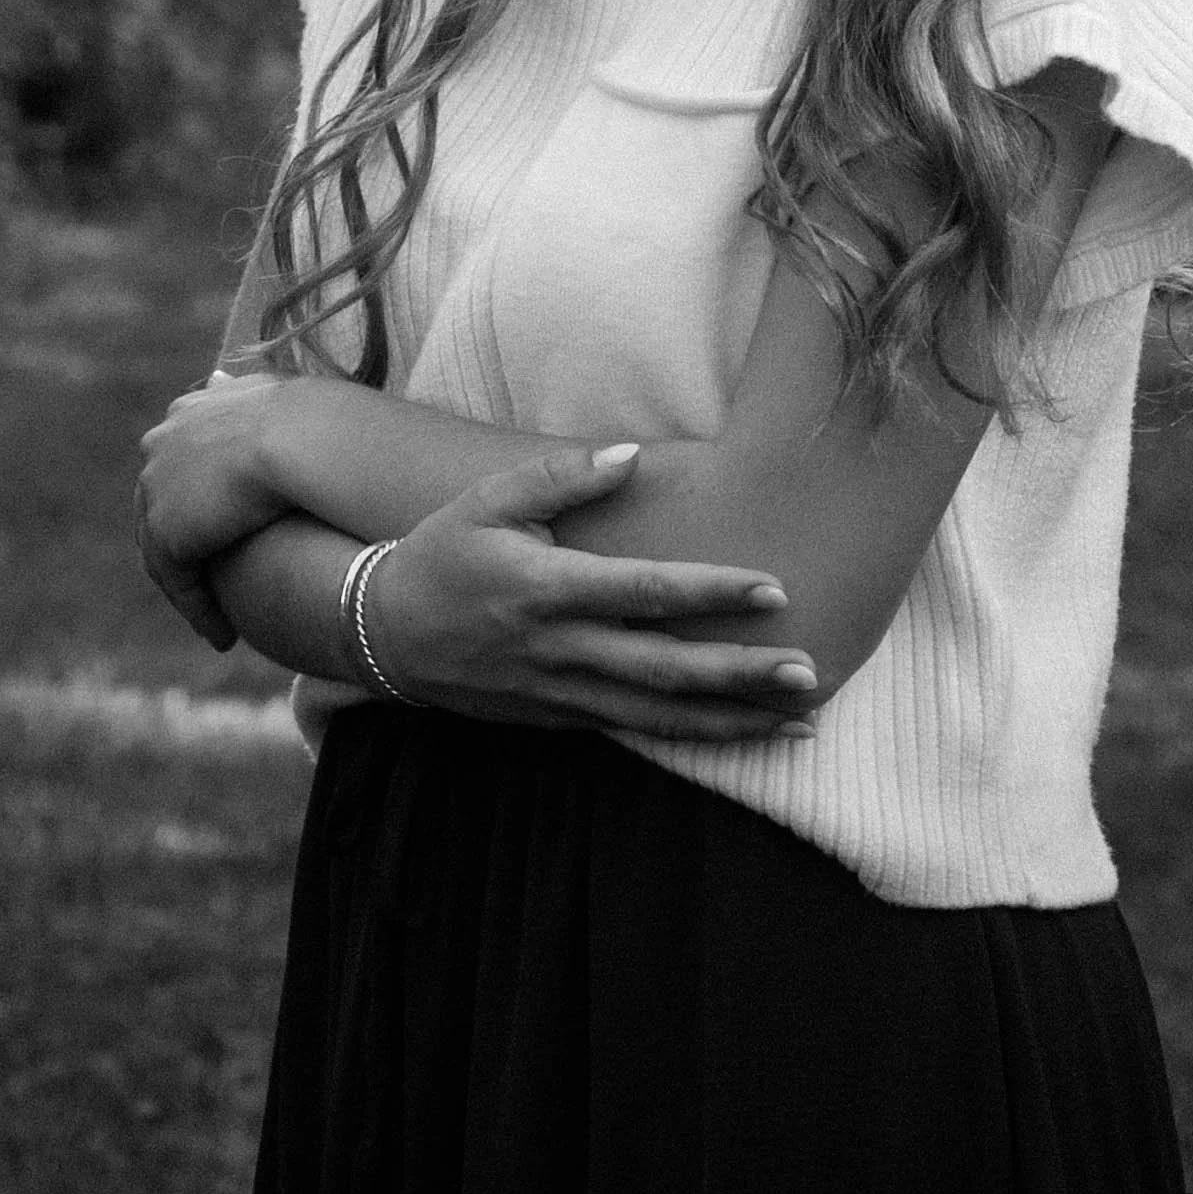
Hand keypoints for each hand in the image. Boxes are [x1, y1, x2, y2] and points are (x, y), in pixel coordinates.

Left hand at [136, 370, 284, 650]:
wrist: (303, 437)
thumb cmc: (317, 418)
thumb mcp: (285, 401)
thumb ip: (265, 406)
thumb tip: (271, 400)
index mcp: (186, 411)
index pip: (181, 463)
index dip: (202, 499)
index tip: (227, 529)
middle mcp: (161, 444)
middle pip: (163, 507)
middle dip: (185, 545)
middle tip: (214, 583)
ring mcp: (157, 488)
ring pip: (165, 552)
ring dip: (191, 588)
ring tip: (219, 622)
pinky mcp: (167, 533)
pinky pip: (179, 584)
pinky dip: (199, 612)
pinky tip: (223, 637)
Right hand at [364, 443, 821, 742]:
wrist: (383, 636)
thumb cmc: (442, 553)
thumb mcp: (487, 500)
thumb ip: (559, 475)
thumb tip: (630, 455)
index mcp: (547, 589)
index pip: (646, 592)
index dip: (712, 591)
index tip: (774, 588)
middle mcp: (561, 650)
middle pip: (666, 670)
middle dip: (742, 675)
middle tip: (809, 672)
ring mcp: (561, 694)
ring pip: (660, 716)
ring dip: (734, 720)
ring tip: (802, 720)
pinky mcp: (559, 720)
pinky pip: (637, 733)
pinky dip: (695, 738)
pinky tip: (743, 735)